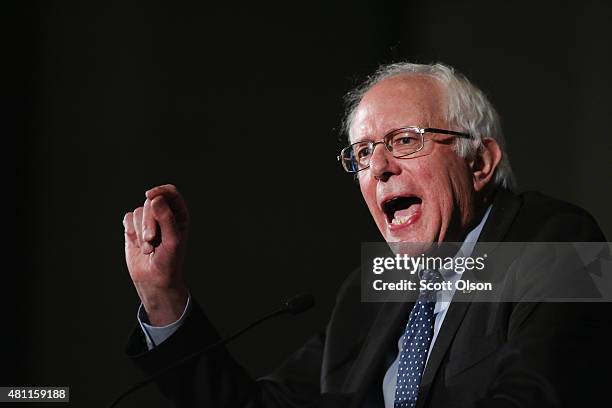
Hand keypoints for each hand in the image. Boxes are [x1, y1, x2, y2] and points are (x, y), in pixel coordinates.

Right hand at [123, 184, 189, 325]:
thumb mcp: (172, 241)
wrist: (154, 280)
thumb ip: (166, 219)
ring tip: (148, 249)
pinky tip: (138, 245)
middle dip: (148, 221)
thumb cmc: (169, 261)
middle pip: (152, 202)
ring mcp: (148, 221)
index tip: (150, 195)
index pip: (170, 192)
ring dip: (140, 231)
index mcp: (179, 215)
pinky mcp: (134, 228)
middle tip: (150, 240)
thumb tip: (155, 199)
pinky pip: (128, 218)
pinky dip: (131, 232)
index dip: (160, 191)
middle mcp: (164, 214)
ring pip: (139, 211)